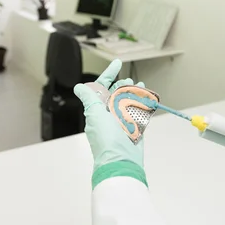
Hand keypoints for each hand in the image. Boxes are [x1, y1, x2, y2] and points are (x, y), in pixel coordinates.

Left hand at [74, 59, 144, 173]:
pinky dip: (143, 103)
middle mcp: (109, 114)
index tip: (117, 62)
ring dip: (135, 91)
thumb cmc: (106, 138)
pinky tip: (147, 97)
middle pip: (117, 93)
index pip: (101, 87)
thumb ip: (89, 98)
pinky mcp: (135, 128)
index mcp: (97, 110)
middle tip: (129, 80)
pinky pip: (140, 112)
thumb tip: (78, 86)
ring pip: (129, 101)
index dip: (109, 74)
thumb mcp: (94, 113)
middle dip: (123, 84)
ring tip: (140, 85)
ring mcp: (123, 121)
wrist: (121, 161)